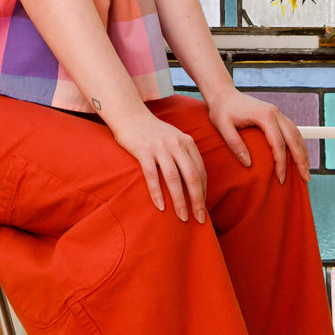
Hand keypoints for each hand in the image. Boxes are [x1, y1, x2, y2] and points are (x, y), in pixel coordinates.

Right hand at [113, 109, 207, 223]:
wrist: (130, 115)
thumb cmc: (153, 132)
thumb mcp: (174, 138)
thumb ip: (185, 155)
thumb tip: (195, 184)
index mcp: (187, 142)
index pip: (200, 171)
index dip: (203, 191)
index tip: (203, 207)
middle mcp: (176, 143)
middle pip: (191, 176)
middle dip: (197, 200)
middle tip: (200, 219)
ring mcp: (160, 147)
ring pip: (173, 178)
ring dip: (180, 201)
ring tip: (182, 217)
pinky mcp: (143, 150)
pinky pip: (152, 175)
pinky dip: (157, 192)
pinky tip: (160, 207)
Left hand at [205, 86, 310, 184]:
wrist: (223, 94)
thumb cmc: (221, 110)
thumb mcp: (222, 126)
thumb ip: (235, 144)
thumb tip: (248, 164)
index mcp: (263, 115)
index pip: (278, 143)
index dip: (281, 163)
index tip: (281, 178)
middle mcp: (274, 113)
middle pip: (293, 139)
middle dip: (301, 160)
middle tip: (305, 178)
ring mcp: (276, 113)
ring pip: (296, 134)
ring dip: (303, 152)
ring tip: (306, 170)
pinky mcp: (275, 115)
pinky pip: (291, 130)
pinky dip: (298, 144)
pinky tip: (300, 155)